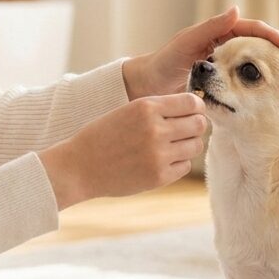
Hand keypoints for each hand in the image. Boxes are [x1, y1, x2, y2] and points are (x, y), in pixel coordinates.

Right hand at [38, 93, 207, 209]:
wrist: (79, 166)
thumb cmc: (104, 135)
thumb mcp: (129, 110)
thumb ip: (159, 108)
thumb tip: (196, 108)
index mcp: (147, 107)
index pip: (192, 102)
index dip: (195, 107)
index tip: (190, 113)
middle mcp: (156, 129)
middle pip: (199, 124)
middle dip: (195, 126)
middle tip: (184, 131)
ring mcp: (159, 155)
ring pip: (195, 146)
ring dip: (187, 145)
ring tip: (171, 146)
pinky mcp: (159, 177)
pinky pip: (185, 165)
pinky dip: (178, 163)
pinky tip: (161, 161)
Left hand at [123, 6, 278, 98]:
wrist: (148, 86)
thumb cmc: (164, 62)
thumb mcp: (188, 43)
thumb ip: (211, 27)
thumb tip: (238, 8)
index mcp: (223, 33)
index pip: (258, 31)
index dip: (278, 40)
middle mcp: (229, 47)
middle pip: (266, 47)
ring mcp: (229, 66)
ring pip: (261, 66)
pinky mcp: (225, 84)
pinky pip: (250, 83)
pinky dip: (266, 86)